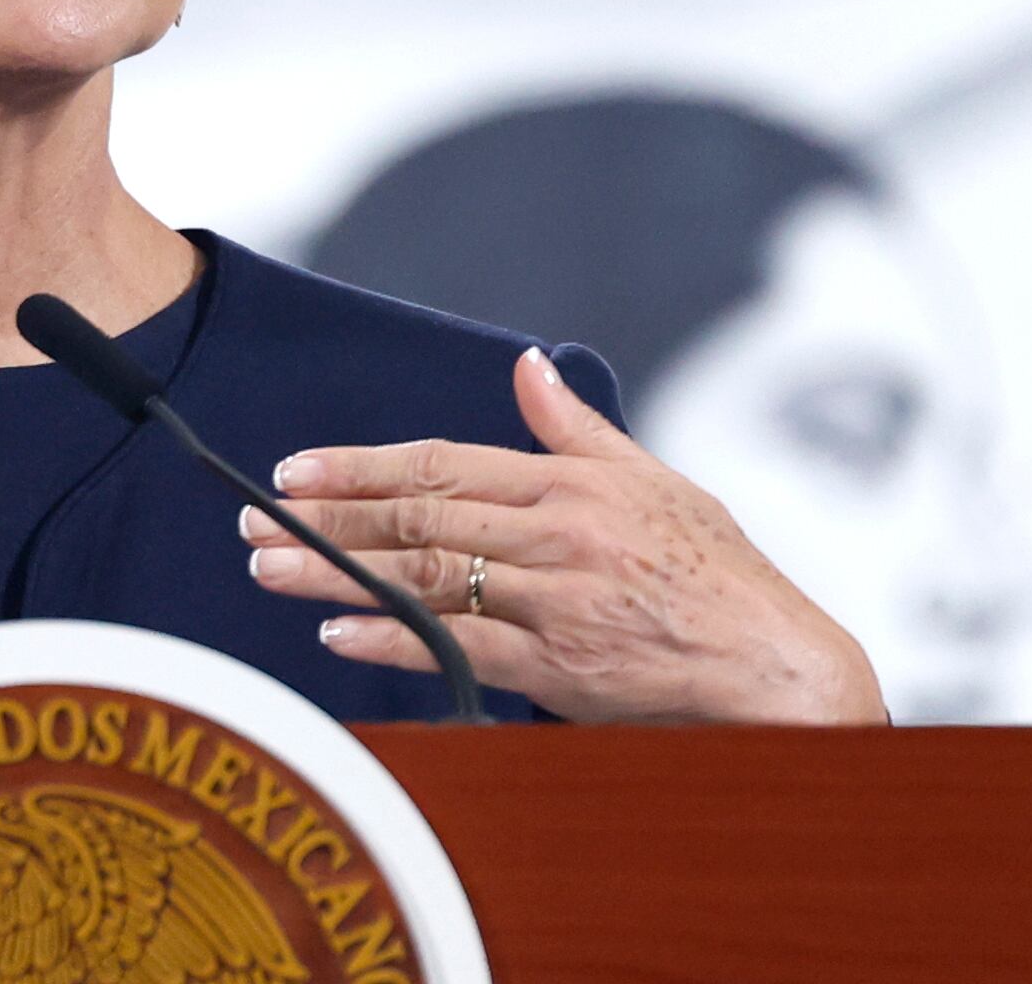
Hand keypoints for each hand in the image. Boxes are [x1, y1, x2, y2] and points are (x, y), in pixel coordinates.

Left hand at [242, 347, 886, 723]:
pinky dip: (395, 639)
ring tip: (270, 568)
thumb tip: (529, 365)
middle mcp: (556, 535)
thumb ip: (575, 428)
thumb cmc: (719, 573)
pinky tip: (340, 631)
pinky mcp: (560, 665)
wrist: (776, 664)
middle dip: (327, 517)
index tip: (299, 470)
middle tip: (254, 517)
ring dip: (338, 574)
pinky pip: (460, 646)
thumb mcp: (653, 479)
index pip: (442, 465)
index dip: (363, 466)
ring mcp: (555, 601)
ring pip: (425, 578)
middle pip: (418, 518)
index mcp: (571, 484)